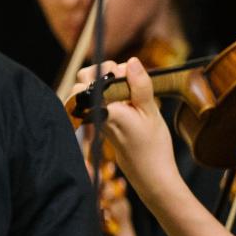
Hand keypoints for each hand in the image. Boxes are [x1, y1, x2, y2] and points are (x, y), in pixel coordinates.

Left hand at [74, 58, 180, 202]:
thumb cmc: (152, 145)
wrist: (149, 174)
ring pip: (89, 87)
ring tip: (128, 89)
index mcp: (103, 109)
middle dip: (102, 72)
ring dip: (107, 81)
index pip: (90, 76)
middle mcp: (94, 113)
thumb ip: (140, 86)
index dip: (109, 69)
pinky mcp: (101, 121)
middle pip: (83, 79)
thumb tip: (132, 61)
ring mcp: (96, 117)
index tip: (129, 77)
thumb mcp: (151, 112)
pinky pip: (97, 98)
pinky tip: (128, 98)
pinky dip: (110, 92)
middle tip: (126, 79)